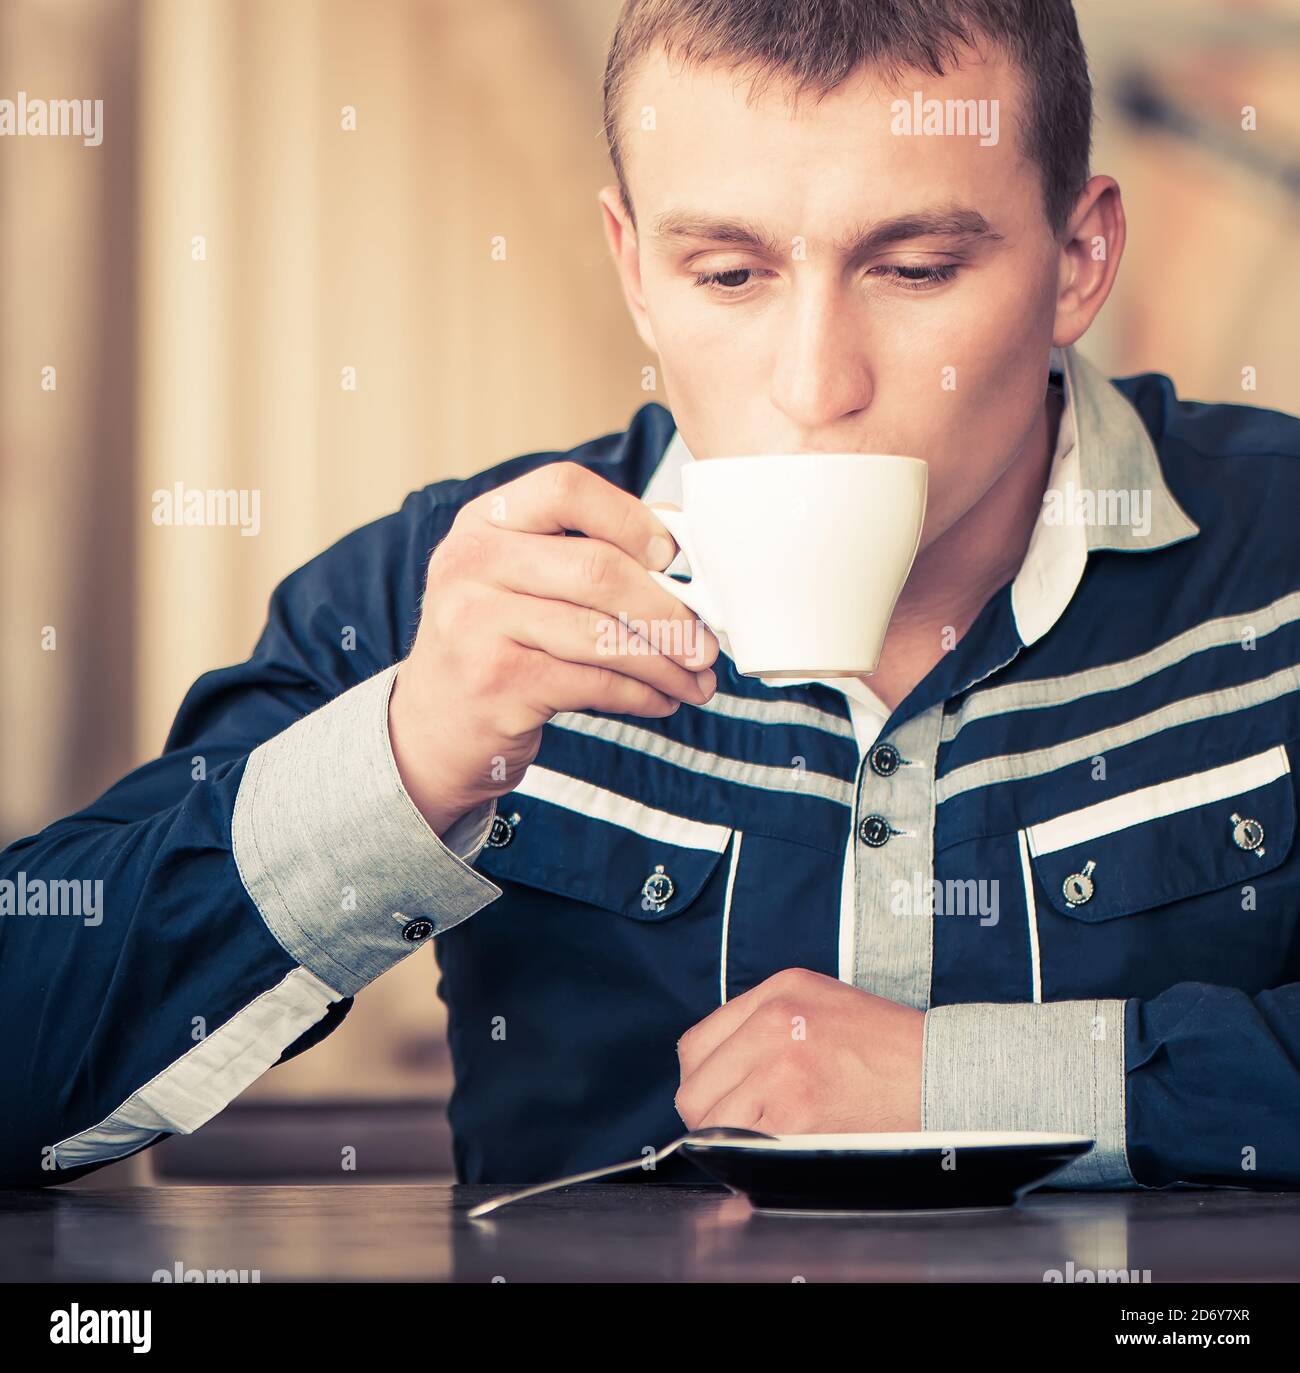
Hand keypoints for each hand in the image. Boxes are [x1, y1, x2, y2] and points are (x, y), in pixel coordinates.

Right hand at [389, 461, 718, 835]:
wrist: (431, 729)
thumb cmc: (497, 644)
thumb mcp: (521, 582)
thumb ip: (586, 549)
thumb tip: (683, 539)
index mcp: (486, 522)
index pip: (566, 489)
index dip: (631, 518)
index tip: (675, 556)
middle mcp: (471, 563)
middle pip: (596, 570)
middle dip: (668, 610)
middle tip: (707, 641)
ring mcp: (476, 624)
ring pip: (601, 635)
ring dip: (665, 662)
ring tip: (698, 680)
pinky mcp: (495, 683)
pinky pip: (593, 682)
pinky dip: (641, 694)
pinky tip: (663, 700)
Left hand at [675, 967, 924, 1134]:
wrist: (941, 1073)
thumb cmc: (886, 1048)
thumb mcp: (820, 1004)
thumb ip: (764, 1025)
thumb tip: (719, 1075)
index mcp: (776, 991)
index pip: (695, 1045)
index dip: (704, 1081)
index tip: (722, 1098)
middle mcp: (770, 1022)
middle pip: (694, 1087)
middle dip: (711, 1116)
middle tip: (744, 1127)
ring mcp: (779, 1067)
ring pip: (711, 1122)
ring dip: (730, 1140)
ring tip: (767, 1138)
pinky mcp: (795, 1112)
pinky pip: (743, 1146)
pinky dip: (754, 1157)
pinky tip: (785, 1147)